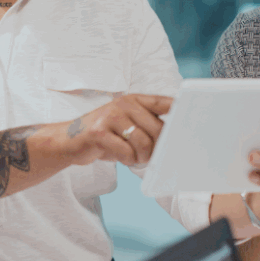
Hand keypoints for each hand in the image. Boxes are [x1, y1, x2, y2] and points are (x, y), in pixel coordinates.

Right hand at [58, 94, 173, 166]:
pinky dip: (126, 160)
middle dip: (157, 148)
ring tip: (134, 158)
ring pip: (143, 143)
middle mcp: (123, 104)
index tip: (190, 124)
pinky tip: (119, 157)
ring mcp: (110, 116)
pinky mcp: (98, 132)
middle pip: (158, 129)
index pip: (164, 102)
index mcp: (134, 100)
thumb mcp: (126, 123)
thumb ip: (148, 124)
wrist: (69, 140)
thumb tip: (174, 138)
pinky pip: (126, 152)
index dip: (180, 111)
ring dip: (141, 157)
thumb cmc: (105, 135)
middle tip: (147, 156)